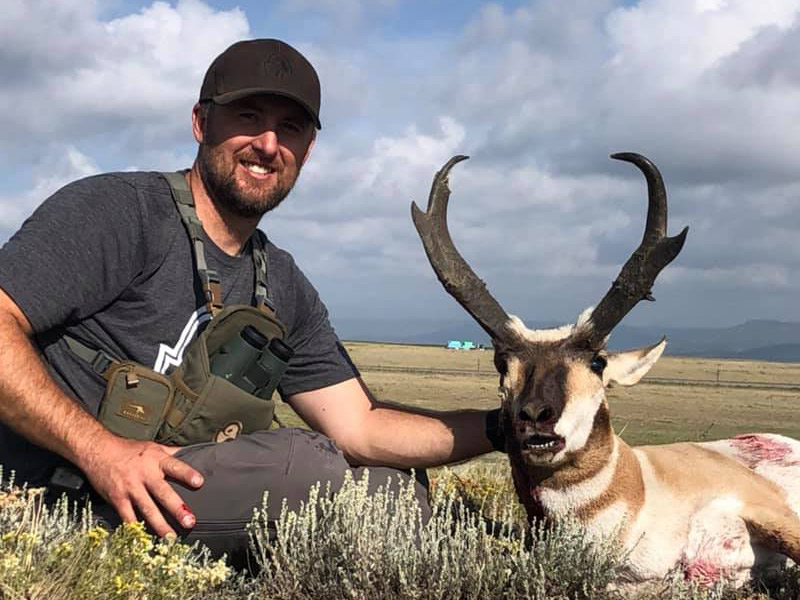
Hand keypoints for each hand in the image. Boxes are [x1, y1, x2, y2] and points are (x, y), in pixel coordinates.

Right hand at [78, 435, 203, 536]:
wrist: (98, 451)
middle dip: (177, 508)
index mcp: (157, 460)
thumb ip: (172, 453)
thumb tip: (193, 452)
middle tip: (189, 521)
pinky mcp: (118, 498)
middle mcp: (145, 474)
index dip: (187, 474)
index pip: (175, 466)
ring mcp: (131, 488)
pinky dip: (135, 528)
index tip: (199, 482)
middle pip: (163, 492)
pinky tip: (143, 540)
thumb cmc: (130, 450)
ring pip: (147, 509)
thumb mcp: (153, 447)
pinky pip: (128, 517)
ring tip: (170, 537)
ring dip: (160, 524)